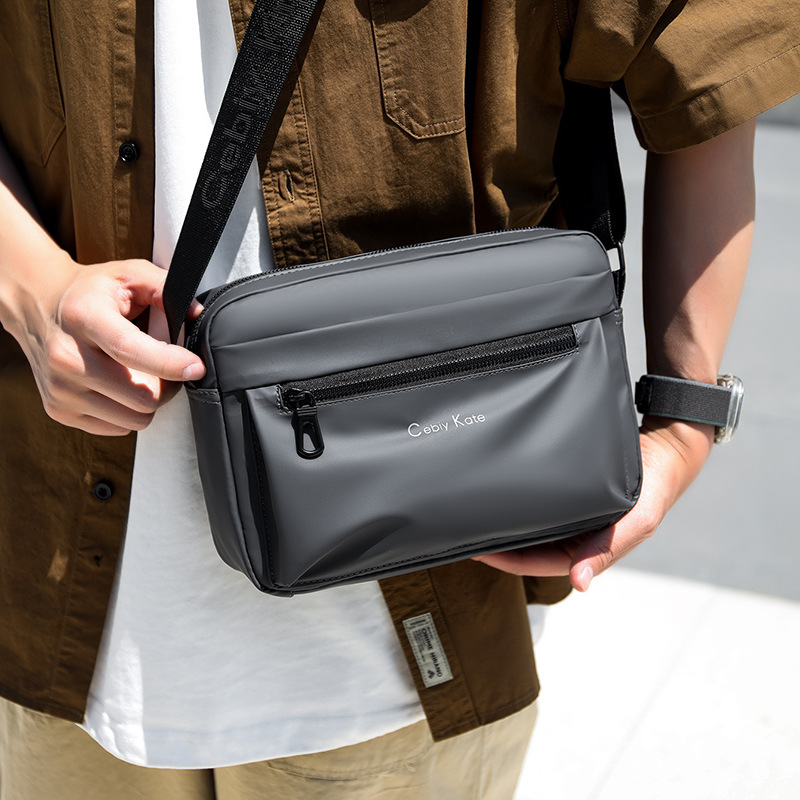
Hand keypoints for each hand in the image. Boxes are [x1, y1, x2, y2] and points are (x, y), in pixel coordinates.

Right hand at [5, 253, 204, 435]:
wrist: (37, 305)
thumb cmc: (90, 292)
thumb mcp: (128, 274)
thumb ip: (166, 288)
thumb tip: (197, 314)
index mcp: (84, 317)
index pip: (129, 350)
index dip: (169, 364)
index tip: (195, 367)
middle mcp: (66, 356)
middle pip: (141, 396)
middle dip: (167, 385)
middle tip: (168, 368)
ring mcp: (60, 388)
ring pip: (134, 418)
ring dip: (149, 401)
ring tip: (142, 376)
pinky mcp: (58, 410)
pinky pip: (117, 427)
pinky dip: (128, 411)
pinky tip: (119, 386)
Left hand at [474, 420, 713, 590]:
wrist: (665, 449)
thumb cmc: (654, 489)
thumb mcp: (637, 521)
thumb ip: (607, 549)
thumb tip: (579, 582)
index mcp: (586, 550)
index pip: (534, 563)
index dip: (502, 561)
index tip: (473, 549)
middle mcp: (574, 537)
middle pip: (526, 547)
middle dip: (496, 542)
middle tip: (461, 529)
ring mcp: (570, 517)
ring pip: (528, 526)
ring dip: (504, 523)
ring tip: (473, 513)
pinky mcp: (568, 495)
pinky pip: (537, 504)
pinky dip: (518, 503)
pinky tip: (498, 494)